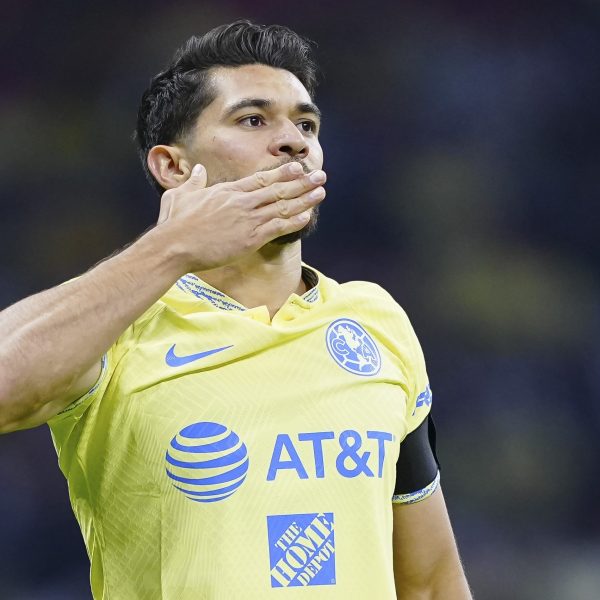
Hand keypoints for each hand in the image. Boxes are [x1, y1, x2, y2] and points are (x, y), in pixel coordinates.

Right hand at [155, 162, 325, 271]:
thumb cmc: (175, 223)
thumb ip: (194, 181)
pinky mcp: (250, 239)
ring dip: (304, 200)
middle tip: (320, 176)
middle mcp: (242, 202)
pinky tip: (307, 216)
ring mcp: (248, 220)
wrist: (175, 246)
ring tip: (320, 193)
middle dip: (302, 182)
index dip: (282, 173)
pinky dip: (293, 222)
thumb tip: (198, 170)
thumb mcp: (181, 194)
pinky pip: (278, 228)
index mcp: (228, 191)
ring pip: (282, 207)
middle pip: (278, 189)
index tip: (297, 167)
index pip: (261, 178)